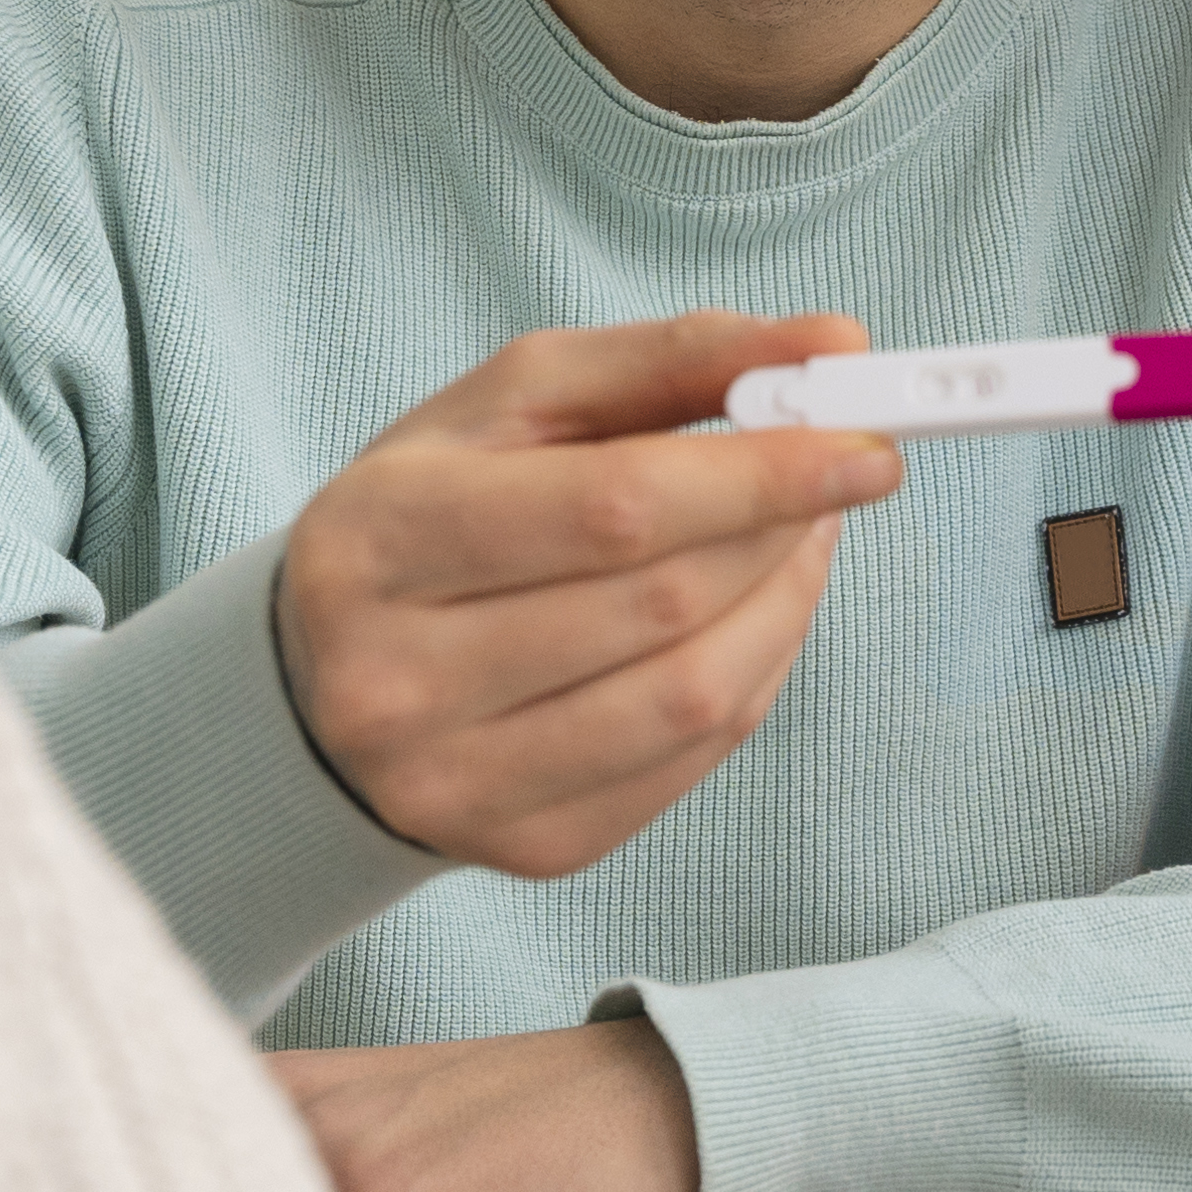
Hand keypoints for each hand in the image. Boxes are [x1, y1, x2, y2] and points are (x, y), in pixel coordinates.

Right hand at [281, 316, 904, 877]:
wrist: (324, 680)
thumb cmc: (435, 513)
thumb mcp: (516, 405)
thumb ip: (670, 360)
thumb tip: (833, 343)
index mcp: (379, 539)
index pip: (611, 507)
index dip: (758, 474)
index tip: (866, 440)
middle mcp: (396, 680)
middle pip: (662, 603)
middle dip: (780, 529)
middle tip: (835, 477)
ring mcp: (455, 782)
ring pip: (693, 698)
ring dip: (785, 607)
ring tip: (798, 541)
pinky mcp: (524, 849)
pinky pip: (691, 764)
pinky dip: (753, 678)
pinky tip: (748, 620)